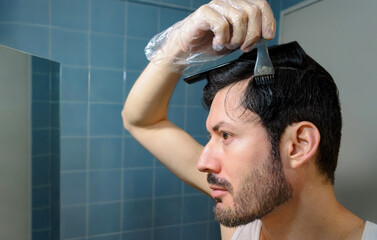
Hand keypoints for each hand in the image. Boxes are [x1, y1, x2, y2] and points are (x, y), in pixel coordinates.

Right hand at [145, 0, 275, 72]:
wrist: (187, 50)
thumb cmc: (209, 43)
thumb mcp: (237, 40)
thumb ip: (251, 35)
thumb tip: (267, 35)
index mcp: (238, 5)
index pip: (260, 4)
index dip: (268, 20)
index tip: (267, 36)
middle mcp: (228, 1)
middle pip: (252, 12)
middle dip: (252, 35)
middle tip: (243, 48)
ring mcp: (216, 5)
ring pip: (240, 18)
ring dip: (236, 39)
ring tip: (227, 45)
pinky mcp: (204, 13)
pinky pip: (222, 25)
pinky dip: (222, 40)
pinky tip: (216, 43)